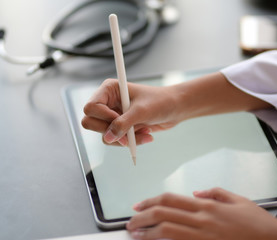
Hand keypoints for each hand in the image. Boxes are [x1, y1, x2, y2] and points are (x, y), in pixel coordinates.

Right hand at [81, 73, 271, 145]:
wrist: (185, 106)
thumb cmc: (169, 101)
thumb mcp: (147, 112)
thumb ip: (125, 125)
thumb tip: (108, 137)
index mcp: (111, 88)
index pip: (91, 107)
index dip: (104, 118)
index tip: (121, 122)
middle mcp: (111, 99)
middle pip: (93, 122)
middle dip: (113, 130)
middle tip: (132, 130)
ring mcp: (117, 112)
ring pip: (104, 134)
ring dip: (124, 137)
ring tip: (145, 133)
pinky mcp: (126, 124)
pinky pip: (118, 140)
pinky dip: (131, 142)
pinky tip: (147, 136)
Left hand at [126, 188, 276, 239]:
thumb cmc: (259, 224)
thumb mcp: (238, 200)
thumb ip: (215, 193)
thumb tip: (196, 192)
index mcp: (208, 206)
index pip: (170, 199)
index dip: (150, 202)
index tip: (138, 207)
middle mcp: (203, 220)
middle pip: (163, 214)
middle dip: (142, 218)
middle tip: (130, 222)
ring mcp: (203, 237)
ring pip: (167, 231)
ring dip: (148, 232)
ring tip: (136, 234)